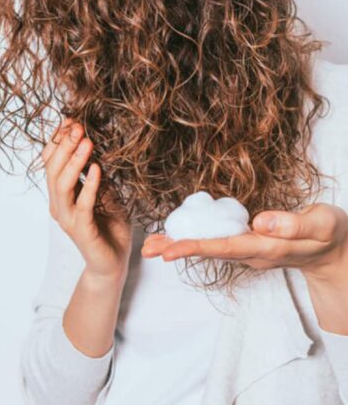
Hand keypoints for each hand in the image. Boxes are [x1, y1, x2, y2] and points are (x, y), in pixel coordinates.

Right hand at [42, 118, 132, 279]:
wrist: (112, 262)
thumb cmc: (108, 227)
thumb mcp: (105, 194)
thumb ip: (97, 176)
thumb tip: (96, 148)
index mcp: (61, 196)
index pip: (52, 164)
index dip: (58, 142)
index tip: (71, 121)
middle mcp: (59, 206)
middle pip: (53, 171)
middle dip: (64, 146)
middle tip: (78, 127)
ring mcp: (68, 218)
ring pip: (62, 185)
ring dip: (74, 161)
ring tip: (86, 142)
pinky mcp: (81, 230)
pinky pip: (82, 204)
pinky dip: (89, 185)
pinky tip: (97, 169)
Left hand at [142, 203, 347, 333]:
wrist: (331, 251)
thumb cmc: (329, 234)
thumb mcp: (323, 224)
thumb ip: (294, 225)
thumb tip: (260, 222)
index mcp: (267, 248)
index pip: (226, 248)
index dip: (196, 248)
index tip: (169, 251)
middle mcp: (252, 254)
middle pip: (210, 252)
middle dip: (178, 250)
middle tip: (147, 249)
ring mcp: (248, 252)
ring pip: (210, 249)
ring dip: (180, 246)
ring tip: (151, 245)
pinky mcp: (246, 245)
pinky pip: (216, 243)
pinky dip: (195, 240)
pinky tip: (178, 236)